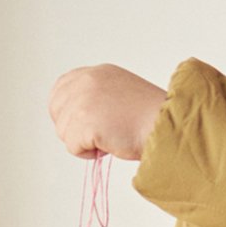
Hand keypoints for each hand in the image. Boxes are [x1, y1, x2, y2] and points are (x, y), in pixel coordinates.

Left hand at [48, 64, 167, 159]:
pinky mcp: (84, 121)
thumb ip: (98, 97)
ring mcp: (84, 100)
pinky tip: (109, 145)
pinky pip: (73, 147)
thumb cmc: (152, 118)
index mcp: (98, 73)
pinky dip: (89, 153)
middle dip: (72, 127)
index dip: (67, 110)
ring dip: (84, 142)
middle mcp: (88, 81)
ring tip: (110, 137)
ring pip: (64, 131)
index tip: (82, 122)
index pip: (61, 88)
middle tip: (98, 134)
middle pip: (57, 110)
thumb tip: (79, 118)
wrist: (167, 127)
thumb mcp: (121, 94)